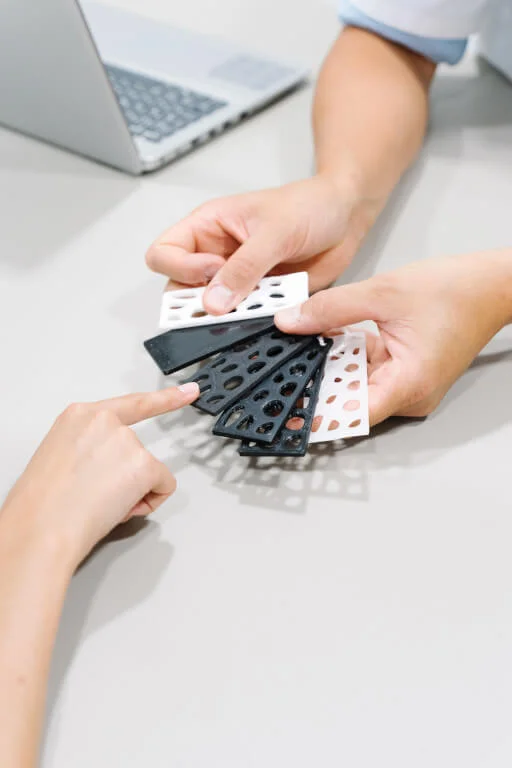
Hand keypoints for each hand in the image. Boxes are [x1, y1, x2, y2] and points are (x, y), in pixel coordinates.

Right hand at [2, 384, 198, 565]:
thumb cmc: (42, 503)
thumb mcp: (60, 456)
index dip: (165, 399)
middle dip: (125, 476)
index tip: (189, 391)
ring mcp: (127, 441)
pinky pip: (164, 486)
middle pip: (137, 450)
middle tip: (95, 495)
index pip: (131, 404)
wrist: (43, 528)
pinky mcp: (144, 464)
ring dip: (133, 491)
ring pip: (149, 471)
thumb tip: (110, 467)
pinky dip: (150, 501)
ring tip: (99, 503)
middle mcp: (105, 421)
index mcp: (80, 416)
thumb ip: (90, 447)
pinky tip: (120, 507)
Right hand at [145, 176, 363, 314]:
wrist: (345, 216)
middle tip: (227, 305)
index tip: (211, 271)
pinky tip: (276, 304)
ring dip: (233, 314)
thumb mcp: (274, 232)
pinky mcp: (259, 297)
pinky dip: (257, 318)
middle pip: (181, 290)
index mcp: (207, 227)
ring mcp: (236, 279)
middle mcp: (215, 255)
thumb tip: (214, 303)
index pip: (164, 253)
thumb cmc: (308, 205)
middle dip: (198, 304)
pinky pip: (246, 317)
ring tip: (262, 301)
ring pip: (214, 310)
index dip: (179, 269)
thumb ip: (244, 268)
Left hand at [276, 251, 511, 424]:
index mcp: (408, 384)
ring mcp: (408, 385)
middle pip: (350, 400)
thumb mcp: (382, 293)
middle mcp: (410, 394)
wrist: (491, 284)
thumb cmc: (455, 291)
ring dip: (330, 366)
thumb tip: (291, 322)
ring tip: (298, 349)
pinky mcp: (406, 373)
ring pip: (356, 384)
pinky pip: (368, 371)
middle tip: (280, 371)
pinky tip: (326, 337)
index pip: (352, 414)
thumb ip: (331, 309)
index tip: (286, 413)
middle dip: (316, 384)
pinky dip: (348, 356)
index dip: (316, 416)